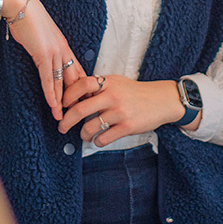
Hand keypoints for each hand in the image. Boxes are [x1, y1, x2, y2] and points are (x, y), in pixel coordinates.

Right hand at [4, 0, 84, 119]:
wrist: (21, 5)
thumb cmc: (28, 19)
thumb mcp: (41, 36)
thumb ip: (44, 48)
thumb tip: (42, 56)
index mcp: (64, 46)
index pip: (77, 70)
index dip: (81, 87)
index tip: (84, 102)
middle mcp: (64, 50)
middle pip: (75, 79)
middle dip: (77, 98)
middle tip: (80, 115)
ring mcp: (55, 52)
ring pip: (63, 82)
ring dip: (63, 102)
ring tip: (64, 118)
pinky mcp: (43, 53)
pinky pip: (49, 78)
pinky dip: (51, 93)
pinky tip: (53, 105)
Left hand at [58, 74, 186, 146]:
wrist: (160, 100)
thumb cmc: (135, 92)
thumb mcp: (117, 82)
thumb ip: (98, 87)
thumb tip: (74, 95)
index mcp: (109, 82)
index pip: (82, 84)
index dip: (68, 95)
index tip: (62, 104)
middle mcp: (113, 96)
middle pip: (80, 109)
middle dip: (66, 121)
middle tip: (61, 127)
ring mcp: (120, 112)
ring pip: (89, 127)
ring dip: (83, 134)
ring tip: (84, 135)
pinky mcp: (127, 127)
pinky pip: (103, 139)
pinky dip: (97, 141)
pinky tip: (98, 139)